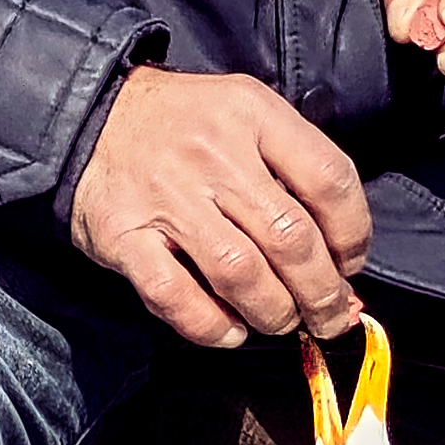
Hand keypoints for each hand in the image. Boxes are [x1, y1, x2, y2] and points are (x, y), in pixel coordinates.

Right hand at [70, 66, 369, 347]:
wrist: (91, 116)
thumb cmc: (187, 125)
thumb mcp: (247, 113)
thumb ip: (294, 167)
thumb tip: (343, 255)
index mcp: (253, 115)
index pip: (330, 179)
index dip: (354, 235)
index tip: (351, 264)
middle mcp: (213, 154)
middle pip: (291, 238)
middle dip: (323, 292)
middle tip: (331, 316)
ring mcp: (166, 198)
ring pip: (241, 274)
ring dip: (275, 313)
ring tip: (283, 321)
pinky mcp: (124, 236)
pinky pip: (176, 297)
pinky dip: (212, 326)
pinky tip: (232, 331)